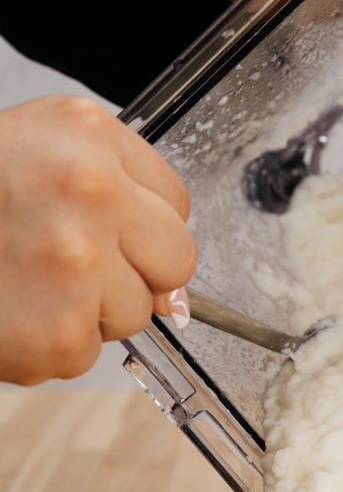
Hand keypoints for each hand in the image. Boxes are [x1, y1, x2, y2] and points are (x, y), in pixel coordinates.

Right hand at [0, 95, 196, 384]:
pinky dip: (52, 345)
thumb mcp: (37, 152)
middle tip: (69, 265)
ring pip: (135, 315)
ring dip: (88, 312)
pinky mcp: (59, 332)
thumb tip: (173, 288)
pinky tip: (13, 313)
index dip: (142, 228)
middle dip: (134, 273)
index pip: (176, 206)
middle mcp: (91, 195)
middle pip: (175, 263)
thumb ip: (115, 195)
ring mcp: (77, 268)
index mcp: (88, 138)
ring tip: (27, 284)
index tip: (104, 232)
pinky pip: (90, 352)